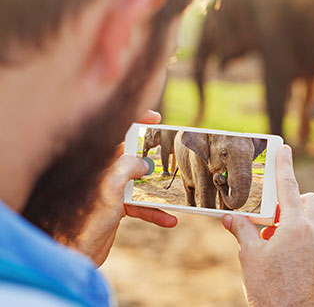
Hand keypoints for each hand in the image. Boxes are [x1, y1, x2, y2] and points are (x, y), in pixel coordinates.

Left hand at [71, 110, 177, 265]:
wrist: (74, 254)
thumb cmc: (84, 219)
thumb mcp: (109, 186)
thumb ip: (128, 167)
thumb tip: (144, 163)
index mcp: (97, 161)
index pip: (116, 132)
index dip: (136, 121)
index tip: (156, 119)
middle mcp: (103, 173)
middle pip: (132, 156)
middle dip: (153, 155)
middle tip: (172, 153)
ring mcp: (110, 190)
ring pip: (140, 182)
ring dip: (159, 189)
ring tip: (177, 190)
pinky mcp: (116, 208)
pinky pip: (140, 205)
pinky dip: (155, 212)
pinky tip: (169, 220)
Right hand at [222, 145, 313, 306]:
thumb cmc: (269, 290)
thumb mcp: (250, 257)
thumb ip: (242, 231)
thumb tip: (230, 217)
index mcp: (296, 227)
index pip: (288, 187)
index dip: (284, 166)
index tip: (285, 149)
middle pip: (309, 202)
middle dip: (293, 203)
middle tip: (273, 218)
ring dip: (297, 224)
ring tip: (275, 243)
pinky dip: (303, 241)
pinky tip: (286, 259)